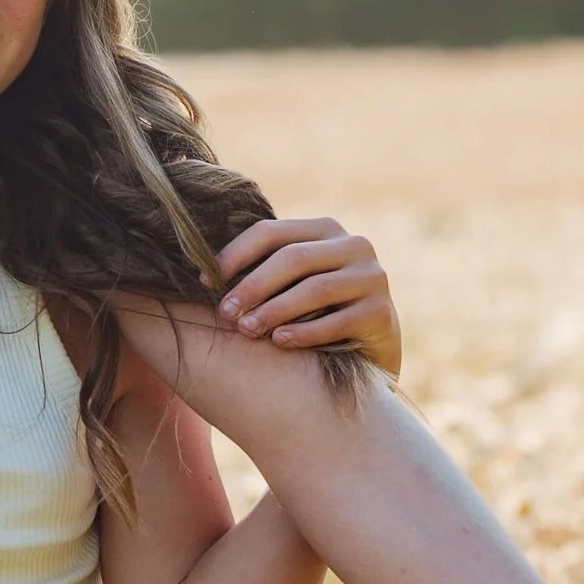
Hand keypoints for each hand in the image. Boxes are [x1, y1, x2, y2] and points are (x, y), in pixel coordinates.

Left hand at [214, 215, 401, 379]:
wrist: (368, 353)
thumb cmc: (315, 315)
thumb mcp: (291, 286)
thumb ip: (262, 271)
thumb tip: (200, 273)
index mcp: (326, 230)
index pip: (271, 232)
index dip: (234, 254)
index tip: (203, 282)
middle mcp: (355, 245)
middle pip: (292, 258)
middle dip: (252, 286)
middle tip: (224, 313)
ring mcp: (373, 277)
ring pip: (314, 289)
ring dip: (273, 310)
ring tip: (245, 330)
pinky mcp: (383, 312)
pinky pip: (337, 321)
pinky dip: (304, 332)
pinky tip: (279, 342)